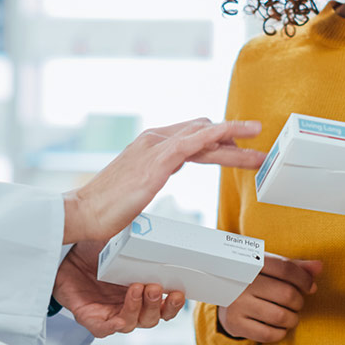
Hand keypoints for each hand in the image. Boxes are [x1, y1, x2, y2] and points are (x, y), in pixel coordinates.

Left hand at [53, 240, 185, 336]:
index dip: (174, 303)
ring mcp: (110, 313)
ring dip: (138, 308)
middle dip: (157, 304)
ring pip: (132, 323)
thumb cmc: (95, 249)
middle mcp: (128, 305)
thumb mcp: (120, 240)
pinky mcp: (91, 318)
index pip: (165, 306)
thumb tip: (156, 216)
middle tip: (155, 286)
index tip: (179, 291)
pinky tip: (118, 315)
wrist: (64, 253)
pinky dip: (113, 324)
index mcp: (142, 291)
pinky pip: (104, 329)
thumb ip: (140, 236)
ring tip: (137, 288)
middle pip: (152, 317)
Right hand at [62, 118, 263, 243]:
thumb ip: (153, 172)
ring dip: (237, 142)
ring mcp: (156, 147)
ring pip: (206, 135)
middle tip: (257, 155)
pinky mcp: (158, 160)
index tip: (237, 150)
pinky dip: (221, 134)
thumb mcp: (136, 185)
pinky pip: (197, 141)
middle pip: (203, 132)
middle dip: (232, 141)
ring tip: (261, 153)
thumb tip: (168, 170)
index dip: (217, 141)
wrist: (83, 212)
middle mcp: (154, 139)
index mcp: (148, 145)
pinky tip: (239, 137)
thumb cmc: (105, 207)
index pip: (190, 134)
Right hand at [215, 254, 322, 342]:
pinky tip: (279, 327)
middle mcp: (242, 281)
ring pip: (280, 316)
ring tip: (291, 316)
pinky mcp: (235, 323)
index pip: (286, 269)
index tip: (310, 287)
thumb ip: (296, 267)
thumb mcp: (272, 269)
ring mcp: (236, 303)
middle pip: (287, 294)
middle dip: (299, 302)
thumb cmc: (257, 280)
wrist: (225, 296)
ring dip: (293, 319)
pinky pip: (268, 334)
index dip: (304, 280)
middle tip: (296, 303)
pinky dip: (281, 333)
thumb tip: (319, 267)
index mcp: (252, 263)